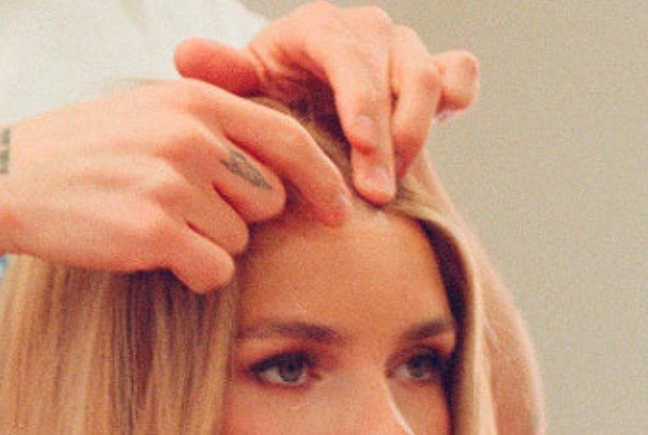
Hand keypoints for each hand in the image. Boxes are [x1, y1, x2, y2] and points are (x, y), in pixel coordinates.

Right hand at [0, 79, 349, 292]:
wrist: (8, 180)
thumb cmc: (82, 151)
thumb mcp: (149, 110)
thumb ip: (210, 119)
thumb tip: (279, 152)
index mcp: (195, 102)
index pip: (287, 139)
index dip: (321, 179)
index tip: (340, 209)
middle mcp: (191, 137)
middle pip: (268, 199)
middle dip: (240, 217)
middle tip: (187, 213)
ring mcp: (173, 184)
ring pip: (239, 239)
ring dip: (209, 245)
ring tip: (155, 225)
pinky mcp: (153, 232)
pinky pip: (213, 270)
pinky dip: (193, 273)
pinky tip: (153, 254)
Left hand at [174, 2, 478, 204]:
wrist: (292, 110)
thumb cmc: (263, 103)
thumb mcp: (239, 93)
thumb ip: (221, 76)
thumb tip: (187, 54)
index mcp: (316, 27)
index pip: (348, 57)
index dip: (360, 101)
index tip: (359, 146)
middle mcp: (364, 29)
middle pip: (394, 73)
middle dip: (387, 138)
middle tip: (374, 194)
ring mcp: (400, 48)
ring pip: (429, 78)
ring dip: (416, 134)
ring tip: (391, 186)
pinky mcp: (428, 69)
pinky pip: (460, 72)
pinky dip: (460, 95)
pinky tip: (446, 126)